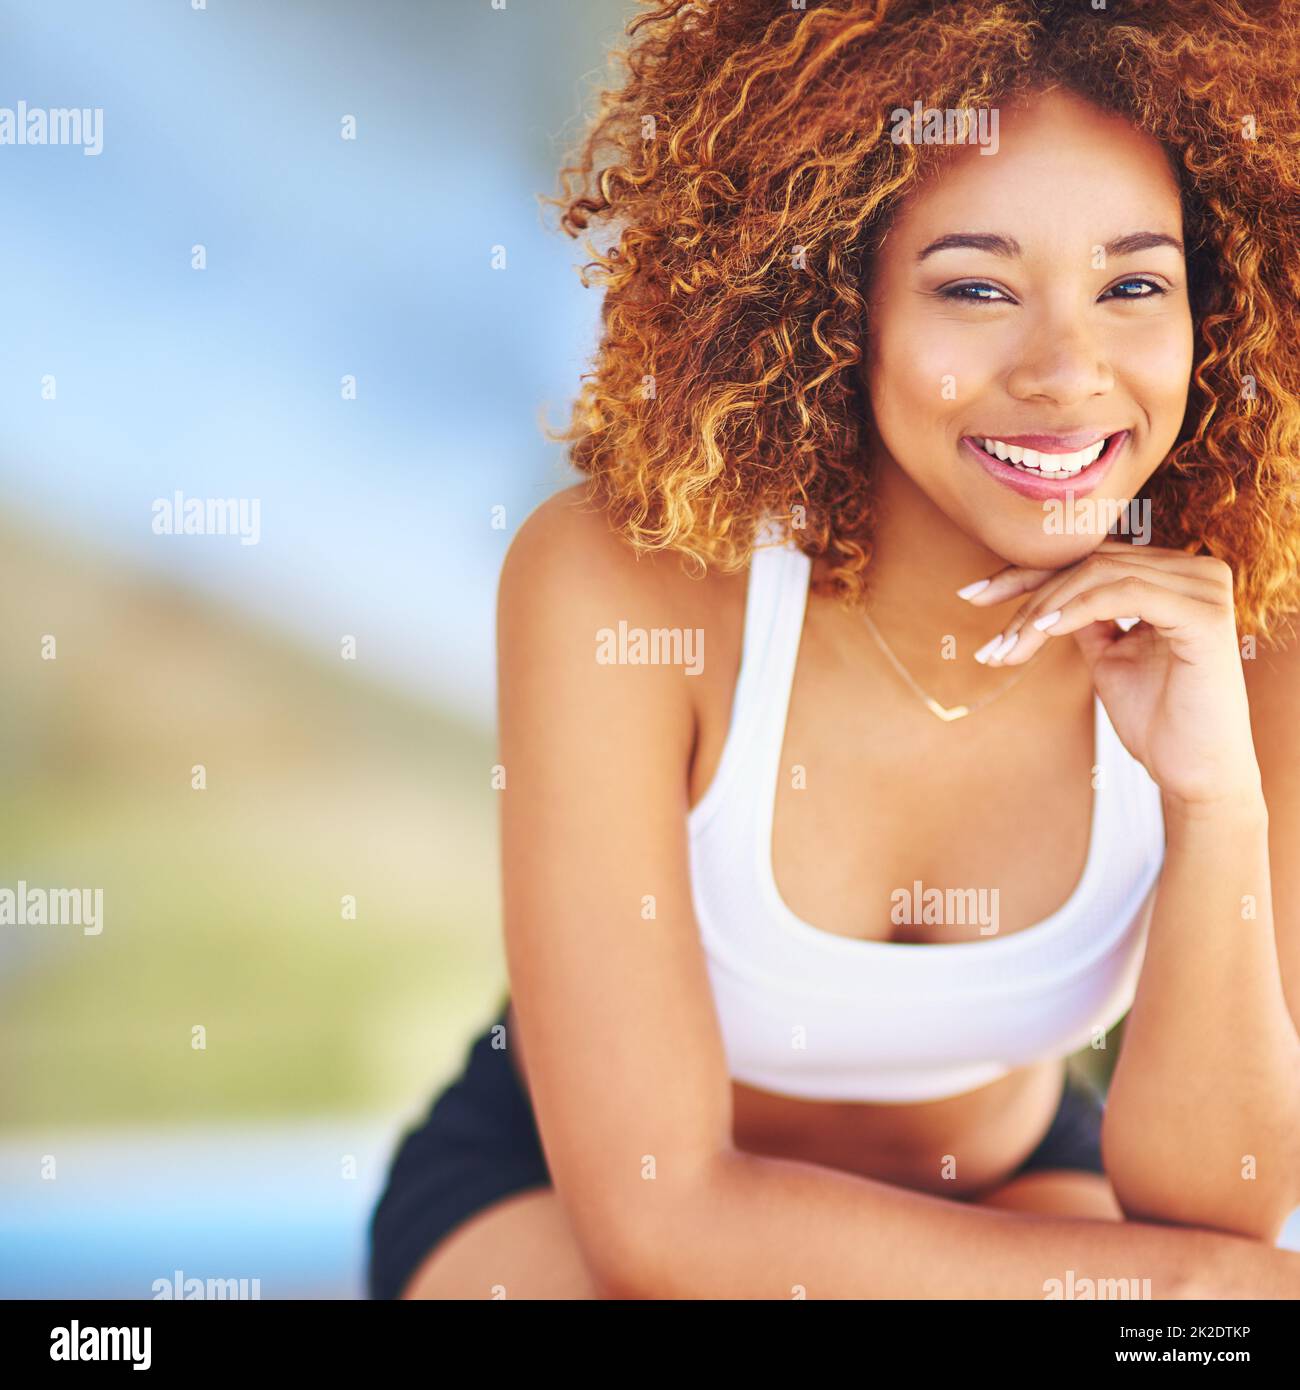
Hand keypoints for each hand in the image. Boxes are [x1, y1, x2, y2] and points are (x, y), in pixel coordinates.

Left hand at [959, 541, 1262, 810]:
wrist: (1192, 773)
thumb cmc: (1155, 718)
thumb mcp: (1108, 655)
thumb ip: (1083, 616)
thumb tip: (1038, 594)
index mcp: (1173, 576)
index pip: (1089, 558)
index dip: (1026, 573)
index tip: (971, 595)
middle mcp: (1194, 571)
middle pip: (1090, 562)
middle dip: (1027, 599)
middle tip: (988, 642)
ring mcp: (1204, 588)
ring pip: (1100, 574)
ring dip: (1042, 610)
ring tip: (1008, 649)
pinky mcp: (1206, 614)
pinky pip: (1126, 593)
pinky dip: (1078, 608)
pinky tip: (1044, 631)